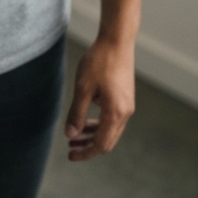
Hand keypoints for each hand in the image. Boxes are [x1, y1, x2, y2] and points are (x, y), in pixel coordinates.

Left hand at [64, 37, 135, 160]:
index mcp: (115, 113)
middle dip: (88, 146)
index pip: (101, 144)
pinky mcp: (125, 98)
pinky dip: (99, 123)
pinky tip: (85, 118)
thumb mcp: (83, 88)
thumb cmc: (99, 62)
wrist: (117, 41)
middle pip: (107, 141)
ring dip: (93, 134)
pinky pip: (112, 118)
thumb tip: (70, 136)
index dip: (85, 153)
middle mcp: (125, 113)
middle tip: (70, 148)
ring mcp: (127, 106)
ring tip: (74, 135)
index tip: (70, 155)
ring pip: (110, 130)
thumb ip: (77, 113)